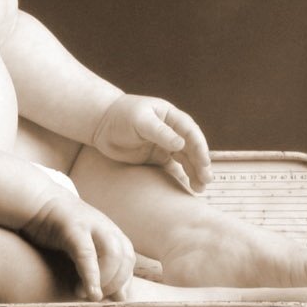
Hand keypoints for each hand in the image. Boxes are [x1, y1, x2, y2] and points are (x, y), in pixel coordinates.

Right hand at [21, 194, 136, 301]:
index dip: (124, 282)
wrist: (37, 201)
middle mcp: (105, 228)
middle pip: (125, 257)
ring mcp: (91, 226)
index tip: (112, 300)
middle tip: (96, 297)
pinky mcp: (73, 228)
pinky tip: (87, 291)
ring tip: (86, 294)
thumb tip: (119, 297)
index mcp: (110, 233)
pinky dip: (91, 275)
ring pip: (113, 254)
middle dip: (116, 283)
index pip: (128, 259)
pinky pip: (87, 254)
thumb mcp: (82, 247)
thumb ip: (100, 267)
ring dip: (104, 280)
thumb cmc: (57, 230)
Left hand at [91, 94, 212, 190]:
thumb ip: (160, 132)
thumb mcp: (140, 121)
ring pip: (185, 160)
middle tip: (206, 180)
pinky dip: (180, 179)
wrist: (100, 124)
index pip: (190, 132)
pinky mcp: (156, 158)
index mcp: (171, 117)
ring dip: (194, 173)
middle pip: (191, 148)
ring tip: (200, 189)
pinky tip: (186, 190)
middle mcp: (172, 131)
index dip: (199, 147)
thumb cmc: (120, 116)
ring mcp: (165, 145)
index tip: (204, 163)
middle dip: (200, 164)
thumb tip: (181, 144)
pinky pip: (172, 169)